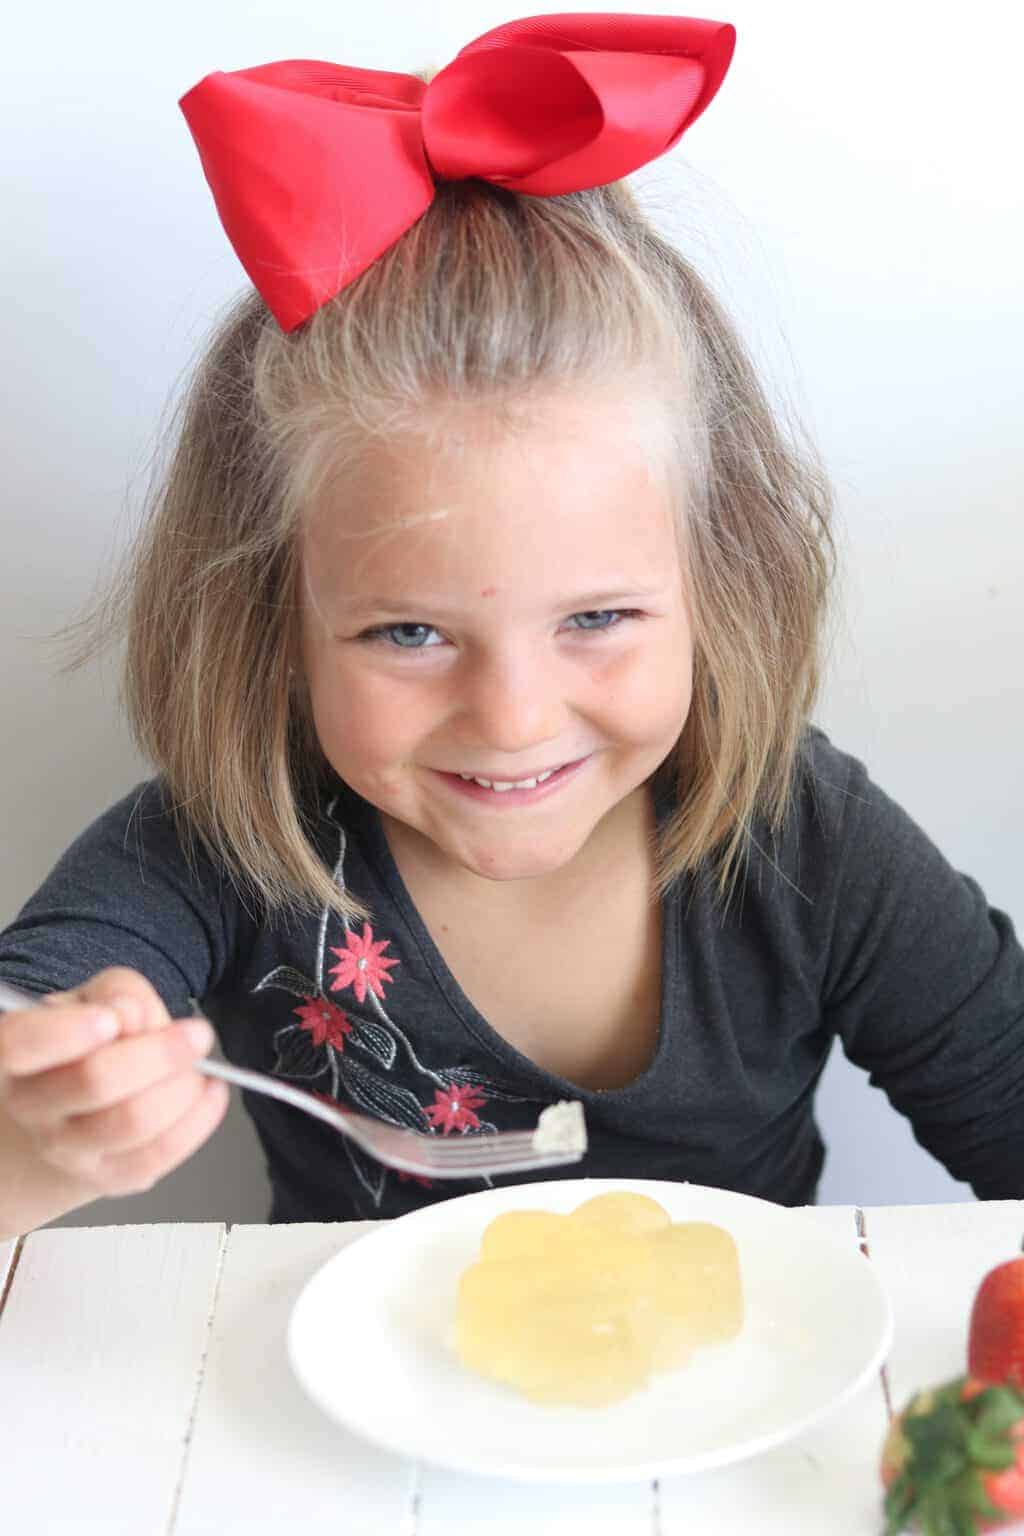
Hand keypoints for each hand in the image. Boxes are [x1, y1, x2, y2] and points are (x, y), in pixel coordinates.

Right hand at [0, 967, 228, 1213]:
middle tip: (197, 1033)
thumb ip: (117, 995)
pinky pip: (158, 1154)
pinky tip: (210, 1092)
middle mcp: (31, 1106)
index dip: (65, 1033)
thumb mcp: (97, 999)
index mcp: (17, 1053)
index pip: (19, 1044)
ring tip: (199, 1064)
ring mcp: (66, 1149)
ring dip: (182, 1086)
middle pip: (95, 1081)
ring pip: (132, 1121)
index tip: (111, 1019)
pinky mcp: (106, 1177)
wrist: (80, 1106)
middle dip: (161, 1052)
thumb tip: (131, 1016)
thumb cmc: (90, 1043)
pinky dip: (197, 1119)